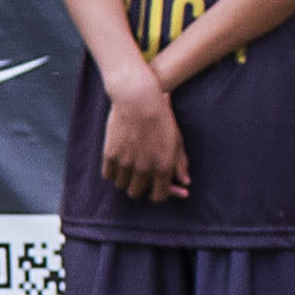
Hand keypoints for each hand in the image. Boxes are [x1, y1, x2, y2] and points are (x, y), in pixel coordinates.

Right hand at [98, 69, 187, 200]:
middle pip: (136, 193)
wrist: (138, 99)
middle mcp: (145, 168)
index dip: (157, 194)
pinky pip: (108, 175)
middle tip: (140, 177)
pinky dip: (113, 172)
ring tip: (129, 168)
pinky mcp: (111, 155)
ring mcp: (126, 163)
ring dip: (125, 179)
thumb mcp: (176, 140)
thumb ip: (180, 164)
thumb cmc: (161, 118)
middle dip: (139, 187)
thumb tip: (185, 183)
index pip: (159, 196)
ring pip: (122, 185)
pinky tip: (118, 164)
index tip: (155, 187)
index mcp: (163, 166)